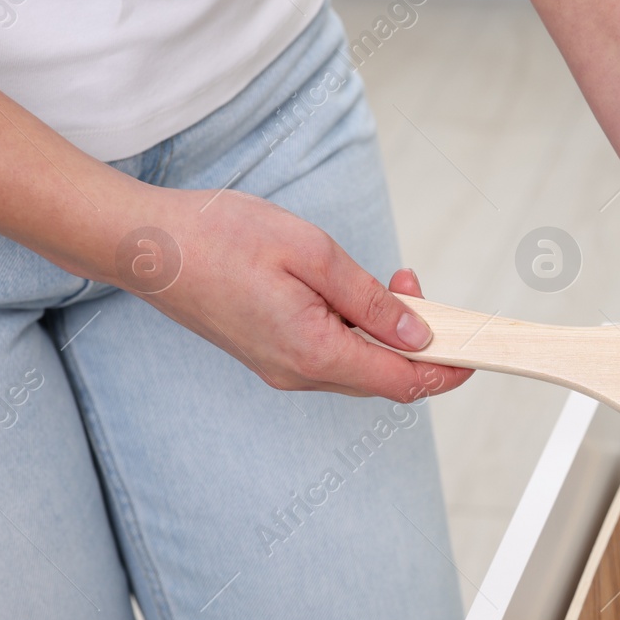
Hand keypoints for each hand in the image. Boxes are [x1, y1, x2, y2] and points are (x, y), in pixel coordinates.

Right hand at [116, 188, 471, 401]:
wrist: (143, 245)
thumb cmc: (218, 237)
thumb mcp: (312, 253)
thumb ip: (371, 301)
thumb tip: (419, 335)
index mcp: (314, 353)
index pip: (403, 382)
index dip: (448, 371)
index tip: (477, 349)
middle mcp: (298, 374)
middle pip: (385, 378)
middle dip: (420, 340)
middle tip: (413, 282)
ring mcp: (281, 369)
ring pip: (359, 366)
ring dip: (387, 332)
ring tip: (388, 279)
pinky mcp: (270, 355)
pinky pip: (331, 355)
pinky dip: (357, 332)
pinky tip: (352, 295)